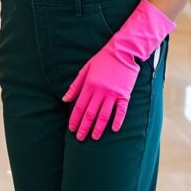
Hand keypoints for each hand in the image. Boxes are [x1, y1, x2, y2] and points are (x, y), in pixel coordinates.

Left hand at [63, 0, 174, 140]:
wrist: (123, 51)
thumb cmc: (103, 59)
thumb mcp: (86, 69)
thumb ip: (75, 85)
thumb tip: (65, 99)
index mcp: (89, 85)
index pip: (79, 107)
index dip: (75, 119)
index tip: (71, 129)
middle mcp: (100, 91)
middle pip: (90, 114)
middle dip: (84, 127)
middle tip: (80, 138)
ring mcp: (113, 94)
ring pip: (104, 115)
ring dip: (98, 128)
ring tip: (94, 138)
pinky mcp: (124, 94)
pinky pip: (121, 111)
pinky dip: (117, 120)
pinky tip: (114, 129)